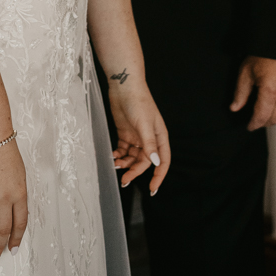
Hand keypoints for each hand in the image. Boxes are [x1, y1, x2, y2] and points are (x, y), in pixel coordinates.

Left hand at [109, 79, 169, 195]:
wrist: (123, 86)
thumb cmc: (139, 102)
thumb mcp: (144, 124)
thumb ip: (149, 144)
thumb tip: (156, 163)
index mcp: (159, 137)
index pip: (163, 161)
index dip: (158, 176)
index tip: (152, 189)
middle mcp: (149, 139)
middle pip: (144, 162)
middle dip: (135, 172)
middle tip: (124, 181)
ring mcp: (137, 136)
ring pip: (132, 158)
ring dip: (125, 164)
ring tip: (115, 165)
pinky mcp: (125, 133)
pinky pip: (123, 150)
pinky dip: (118, 155)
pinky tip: (112, 157)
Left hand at [231, 55, 275, 129]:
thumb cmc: (263, 52)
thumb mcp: (246, 71)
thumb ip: (240, 93)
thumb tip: (235, 107)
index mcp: (271, 89)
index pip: (262, 116)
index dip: (254, 124)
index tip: (250, 126)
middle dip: (266, 123)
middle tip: (257, 121)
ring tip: (267, 114)